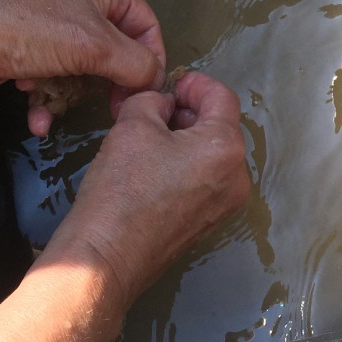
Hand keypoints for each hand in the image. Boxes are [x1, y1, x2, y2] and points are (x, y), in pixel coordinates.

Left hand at [0, 0, 165, 131]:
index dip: (152, 59)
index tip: (145, 93)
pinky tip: (37, 115)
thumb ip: (137, 64)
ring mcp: (53, 24)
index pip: (146, 23)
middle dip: (110, 82)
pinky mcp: (30, 48)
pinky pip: (54, 76)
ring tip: (59, 110)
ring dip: (72, 95)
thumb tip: (153, 82)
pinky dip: (48, 97)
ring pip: (84, 67)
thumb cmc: (32, 32)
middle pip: (116, 49)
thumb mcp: (96, 46)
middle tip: (112, 109)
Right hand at [44, 73, 248, 307]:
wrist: (105, 257)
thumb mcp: (133, 124)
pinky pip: (204, 179)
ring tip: (149, 136)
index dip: (194, 83)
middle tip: (154, 108)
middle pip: (220, 126)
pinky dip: (185, 164)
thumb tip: (164, 104)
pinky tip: (152, 166)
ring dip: (186, 138)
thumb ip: (154, 100)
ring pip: (211, 154)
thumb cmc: (122, 188)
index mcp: (226, 148)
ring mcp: (224, 204)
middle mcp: (237, 177)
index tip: (170, 84)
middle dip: (189, 112)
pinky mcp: (207, 222)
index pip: (222, 97)